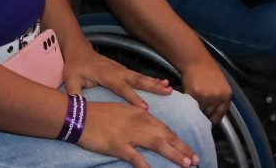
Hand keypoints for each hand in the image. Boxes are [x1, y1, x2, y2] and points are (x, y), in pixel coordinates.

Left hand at [62, 45, 172, 109]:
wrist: (79, 50)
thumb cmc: (75, 66)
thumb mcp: (70, 79)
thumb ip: (74, 93)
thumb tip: (77, 108)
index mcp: (106, 76)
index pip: (121, 88)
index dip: (133, 97)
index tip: (145, 107)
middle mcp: (117, 71)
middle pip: (137, 80)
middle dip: (152, 86)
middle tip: (167, 92)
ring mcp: (121, 69)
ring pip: (140, 77)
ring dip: (155, 82)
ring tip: (169, 88)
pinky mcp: (123, 70)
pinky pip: (139, 76)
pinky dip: (151, 79)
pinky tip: (162, 83)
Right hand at [80, 101, 200, 167]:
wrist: (79, 115)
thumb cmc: (99, 114)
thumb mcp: (123, 112)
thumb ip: (138, 120)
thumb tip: (151, 131)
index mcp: (140, 113)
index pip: (165, 128)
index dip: (179, 140)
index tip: (190, 149)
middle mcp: (139, 121)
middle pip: (166, 135)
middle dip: (182, 148)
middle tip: (196, 160)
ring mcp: (129, 133)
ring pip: (157, 144)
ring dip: (174, 154)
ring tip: (187, 164)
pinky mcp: (118, 144)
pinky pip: (136, 157)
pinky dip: (146, 166)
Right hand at [181, 59, 231, 123]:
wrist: (196, 60)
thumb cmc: (208, 71)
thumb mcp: (220, 85)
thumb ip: (220, 99)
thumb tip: (214, 115)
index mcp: (227, 95)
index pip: (220, 115)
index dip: (212, 118)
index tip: (207, 120)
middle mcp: (217, 97)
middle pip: (209, 114)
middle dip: (204, 114)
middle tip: (198, 111)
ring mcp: (205, 96)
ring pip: (199, 111)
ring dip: (196, 110)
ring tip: (193, 105)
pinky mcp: (194, 94)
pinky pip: (191, 105)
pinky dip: (188, 105)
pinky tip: (188, 101)